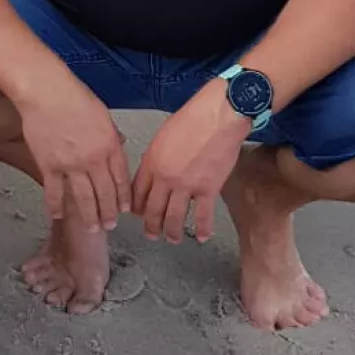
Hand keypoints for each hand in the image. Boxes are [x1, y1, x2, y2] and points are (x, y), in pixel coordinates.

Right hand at [17, 70, 132, 233]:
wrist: (47, 92)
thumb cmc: (74, 97)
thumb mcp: (103, 115)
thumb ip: (111, 135)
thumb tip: (119, 144)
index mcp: (109, 145)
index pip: (120, 178)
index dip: (123, 197)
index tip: (124, 209)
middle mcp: (93, 159)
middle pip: (104, 193)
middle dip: (109, 213)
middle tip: (110, 225)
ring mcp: (71, 165)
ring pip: (83, 198)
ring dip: (89, 216)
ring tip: (92, 228)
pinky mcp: (49, 165)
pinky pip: (54, 191)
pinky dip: (56, 206)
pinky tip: (58, 215)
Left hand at [132, 81, 251, 244]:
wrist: (218, 116)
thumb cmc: (193, 118)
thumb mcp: (164, 134)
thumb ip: (155, 155)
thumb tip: (153, 169)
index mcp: (152, 162)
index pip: (137, 193)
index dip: (136, 208)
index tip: (137, 214)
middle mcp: (165, 178)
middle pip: (152, 210)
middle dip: (150, 226)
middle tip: (151, 234)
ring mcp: (186, 186)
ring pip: (173, 218)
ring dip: (171, 232)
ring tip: (172, 238)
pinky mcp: (208, 189)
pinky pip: (202, 216)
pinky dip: (201, 230)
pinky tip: (201, 237)